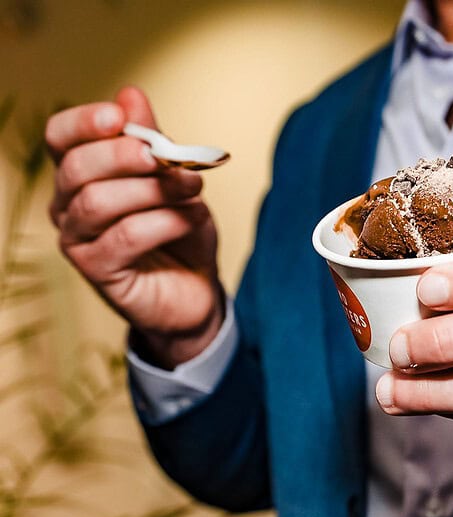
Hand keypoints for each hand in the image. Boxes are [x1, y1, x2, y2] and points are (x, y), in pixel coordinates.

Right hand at [46, 86, 223, 368]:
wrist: (197, 288)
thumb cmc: (179, 231)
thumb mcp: (172, 179)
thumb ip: (151, 141)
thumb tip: (130, 95)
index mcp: (80, 174)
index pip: (59, 138)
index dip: (82, 122)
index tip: (118, 116)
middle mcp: (68, 205)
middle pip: (75, 168)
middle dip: (123, 155)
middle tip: (164, 156)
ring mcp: (77, 240)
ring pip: (98, 202)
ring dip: (152, 191)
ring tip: (193, 190)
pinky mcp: (97, 271)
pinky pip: (125, 237)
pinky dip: (165, 222)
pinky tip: (193, 218)